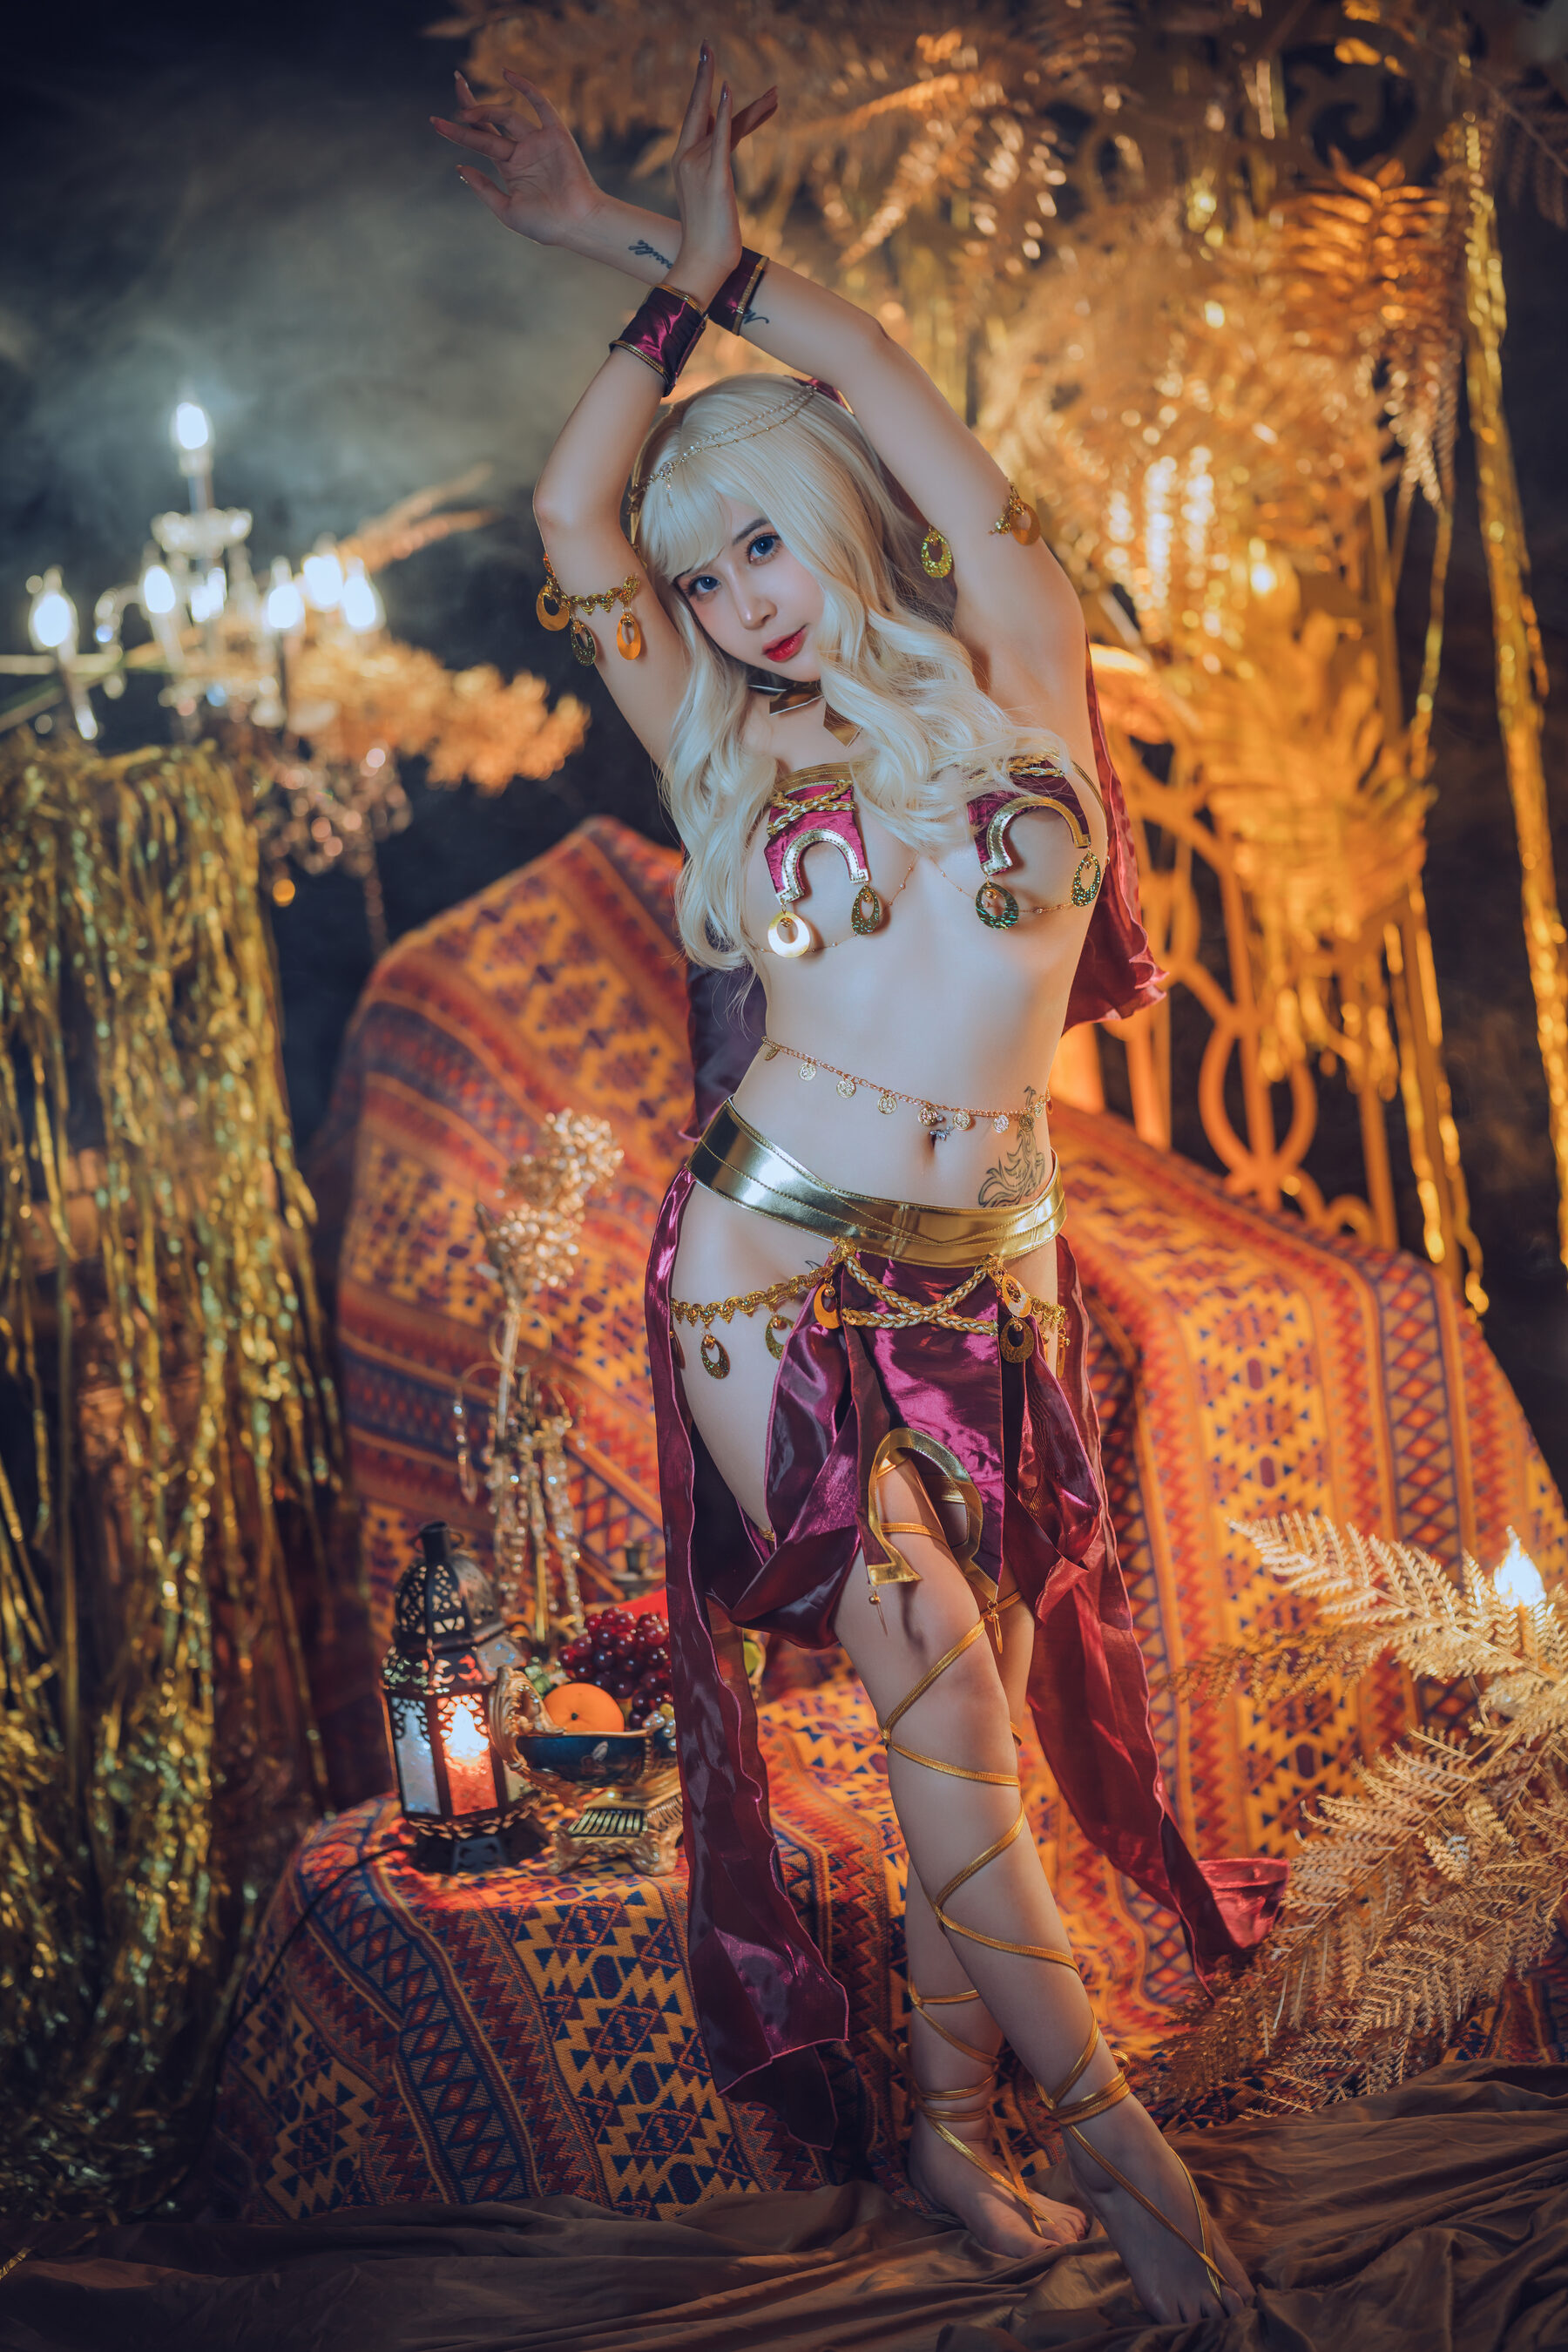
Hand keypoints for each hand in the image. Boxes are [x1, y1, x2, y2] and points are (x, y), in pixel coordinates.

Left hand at [432, 69, 599, 243]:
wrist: (578, 225)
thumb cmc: (546, 225)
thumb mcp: (507, 211)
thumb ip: (484, 189)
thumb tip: (460, 167)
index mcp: (509, 167)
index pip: (480, 138)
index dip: (458, 130)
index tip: (435, 121)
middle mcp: (522, 149)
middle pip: (489, 120)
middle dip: (469, 104)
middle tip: (456, 82)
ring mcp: (538, 140)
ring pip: (507, 115)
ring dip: (486, 109)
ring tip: (465, 114)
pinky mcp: (556, 134)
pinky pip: (540, 104)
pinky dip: (525, 87)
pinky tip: (505, 73)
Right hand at [669, 44, 776, 288]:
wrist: (704, 263)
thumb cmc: (710, 237)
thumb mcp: (716, 195)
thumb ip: (719, 169)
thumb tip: (730, 162)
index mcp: (684, 161)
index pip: (698, 118)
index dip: (703, 89)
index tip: (708, 62)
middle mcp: (686, 158)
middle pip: (701, 110)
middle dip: (704, 75)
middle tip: (707, 44)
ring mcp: (698, 166)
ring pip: (722, 123)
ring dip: (748, 104)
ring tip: (772, 91)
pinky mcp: (715, 178)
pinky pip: (720, 138)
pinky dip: (723, 113)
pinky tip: (727, 91)